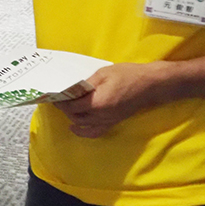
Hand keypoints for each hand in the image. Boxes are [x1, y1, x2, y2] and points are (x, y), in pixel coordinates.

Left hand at [54, 62, 169, 137]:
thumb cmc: (128, 75)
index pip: (71, 106)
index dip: (60, 101)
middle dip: (64, 108)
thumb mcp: (103, 74)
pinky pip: (95, 132)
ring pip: (83, 124)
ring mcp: (108, 121)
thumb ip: (85, 84)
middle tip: (58, 98)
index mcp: (97, 103)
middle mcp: (101, 116)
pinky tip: (76, 127)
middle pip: (75, 116)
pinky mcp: (113, 122)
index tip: (53, 94)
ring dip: (72, 117)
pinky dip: (84, 131)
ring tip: (66, 107)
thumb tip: (70, 89)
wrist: (151, 85)